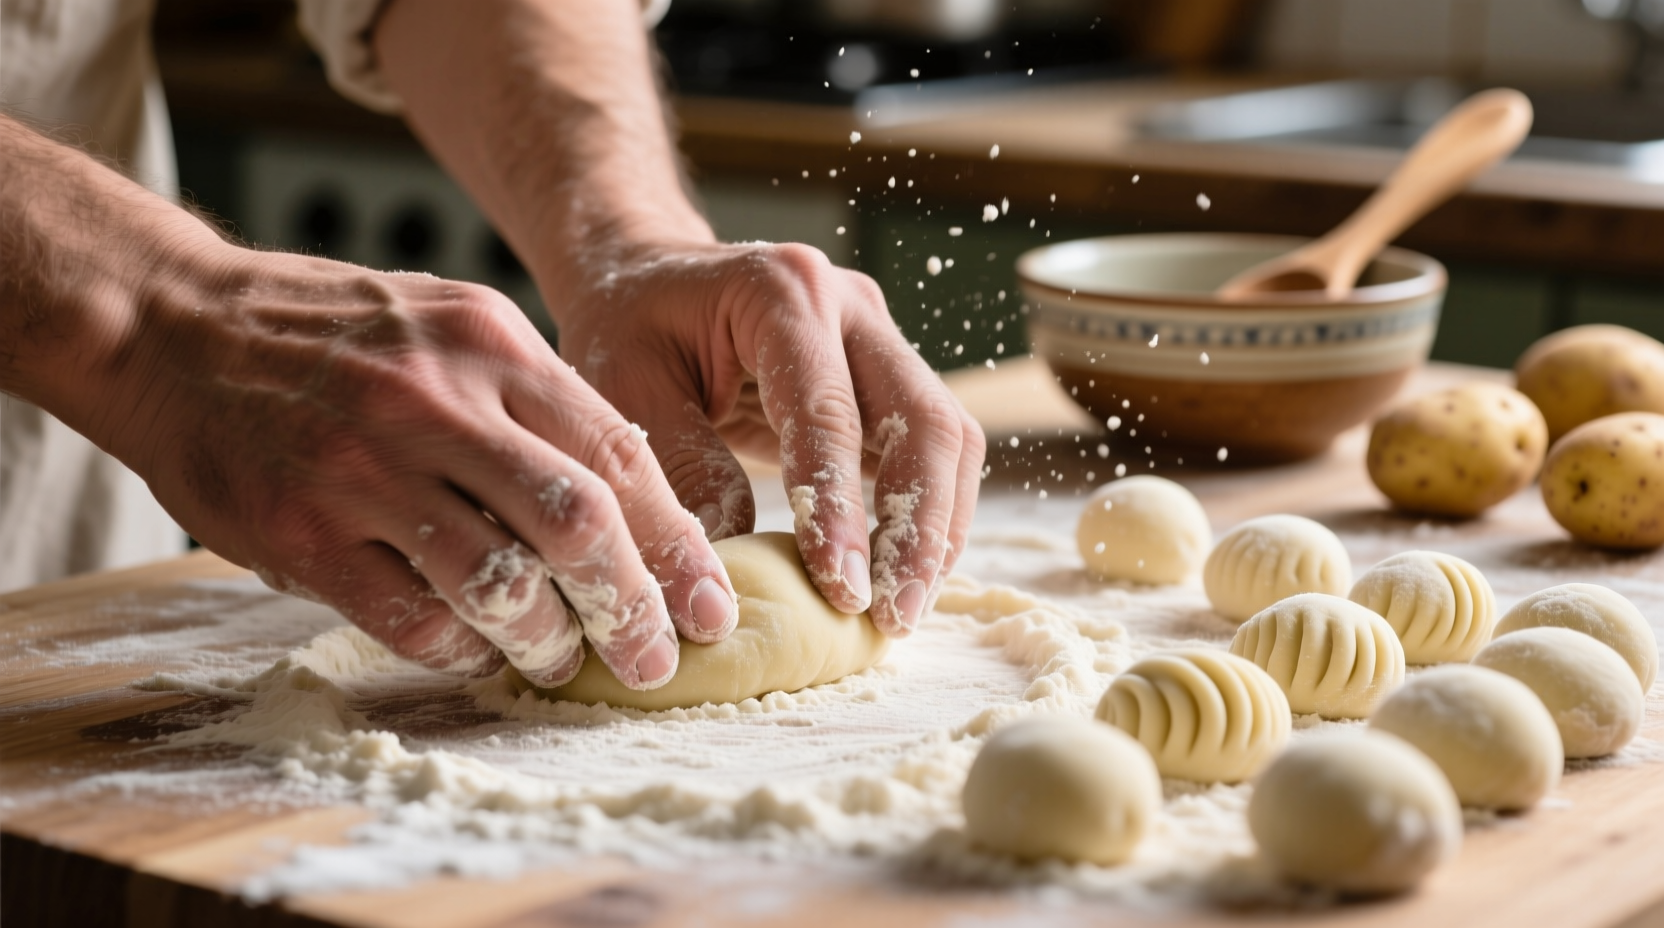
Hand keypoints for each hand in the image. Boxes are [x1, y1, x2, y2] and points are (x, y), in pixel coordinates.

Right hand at [98, 247, 739, 688]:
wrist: (169, 324)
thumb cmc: (327, 332)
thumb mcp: (448, 321)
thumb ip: (533, 397)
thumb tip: (630, 492)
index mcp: (491, 343)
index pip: (620, 454)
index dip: (678, 542)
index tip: (709, 600)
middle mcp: (437, 401)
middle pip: (579, 522)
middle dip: (636, 605)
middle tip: (656, 657)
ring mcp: (366, 468)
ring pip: (501, 581)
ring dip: (546, 639)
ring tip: (558, 658)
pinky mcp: (302, 531)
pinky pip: (412, 618)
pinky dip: (459, 648)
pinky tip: (471, 648)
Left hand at [546, 240, 986, 634]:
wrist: (648, 274)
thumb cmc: (628, 328)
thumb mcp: (624, 389)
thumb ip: (680, 467)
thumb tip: (727, 575)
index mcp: (784, 293)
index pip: (829, 412)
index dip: (840, 507)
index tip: (841, 591)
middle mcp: (852, 306)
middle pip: (926, 420)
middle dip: (920, 527)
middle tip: (894, 615)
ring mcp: (882, 338)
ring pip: (949, 437)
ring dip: (938, 529)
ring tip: (904, 609)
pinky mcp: (888, 377)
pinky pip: (933, 449)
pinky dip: (929, 515)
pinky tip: (904, 576)